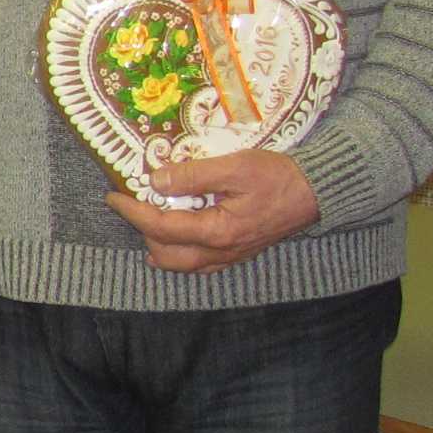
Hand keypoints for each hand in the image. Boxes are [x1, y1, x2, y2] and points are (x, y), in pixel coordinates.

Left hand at [109, 149, 319, 271]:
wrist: (318, 190)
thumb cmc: (279, 176)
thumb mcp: (235, 166)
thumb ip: (193, 176)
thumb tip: (156, 181)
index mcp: (217, 231)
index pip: (160, 227)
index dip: (132, 212)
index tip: (113, 196)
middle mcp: (222, 251)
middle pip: (167, 254)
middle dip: (142, 232)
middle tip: (131, 207)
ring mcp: (232, 256)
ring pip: (184, 265)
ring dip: (160, 249)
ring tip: (146, 227)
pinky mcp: (241, 253)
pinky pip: (203, 265)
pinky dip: (182, 257)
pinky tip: (177, 244)